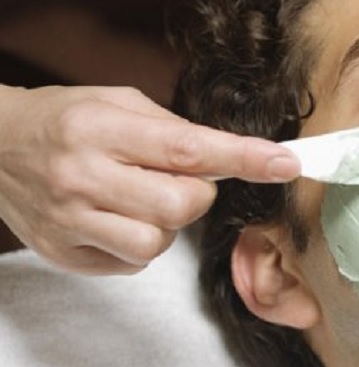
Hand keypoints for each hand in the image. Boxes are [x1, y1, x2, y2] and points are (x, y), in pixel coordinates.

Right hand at [0, 85, 300, 274]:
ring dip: (167, 224)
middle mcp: (82, 176)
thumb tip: (231, 155)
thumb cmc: (65, 119)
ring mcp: (69, 220)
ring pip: (157, 242)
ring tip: (141, 199)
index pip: (189, 148)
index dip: (245, 158)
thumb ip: (173, 130)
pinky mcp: (63, 254)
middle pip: (181, 206)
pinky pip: (131, 263)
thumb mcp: (118, 102)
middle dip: (197, 195)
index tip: (287, 163)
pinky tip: (118, 217)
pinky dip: (139, 243)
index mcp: (102, 129)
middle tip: (176, 178)